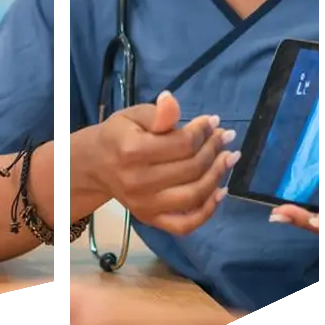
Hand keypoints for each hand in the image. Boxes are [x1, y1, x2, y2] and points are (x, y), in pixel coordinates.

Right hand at [89, 91, 238, 234]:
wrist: (96, 166)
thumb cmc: (118, 136)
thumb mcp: (133, 116)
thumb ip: (157, 113)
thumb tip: (172, 100)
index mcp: (132, 151)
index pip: (181, 144)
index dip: (202, 131)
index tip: (214, 121)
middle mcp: (138, 182)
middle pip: (191, 168)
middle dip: (214, 149)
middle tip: (224, 137)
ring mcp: (145, 205)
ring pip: (193, 195)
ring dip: (217, 176)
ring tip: (229, 158)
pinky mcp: (150, 220)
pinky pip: (185, 225)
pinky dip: (207, 211)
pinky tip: (221, 192)